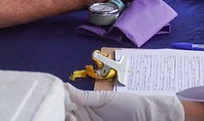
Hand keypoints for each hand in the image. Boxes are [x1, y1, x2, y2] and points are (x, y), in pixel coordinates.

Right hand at [64, 83, 183, 120]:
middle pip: (66, 116)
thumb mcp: (105, 98)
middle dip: (62, 115)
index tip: (55, 103)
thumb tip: (63, 86)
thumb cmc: (128, 104)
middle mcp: (84, 117)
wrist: (148, 117)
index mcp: (85, 105)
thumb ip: (84, 96)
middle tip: (66, 115)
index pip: (66, 104)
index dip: (59, 104)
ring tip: (71, 118)